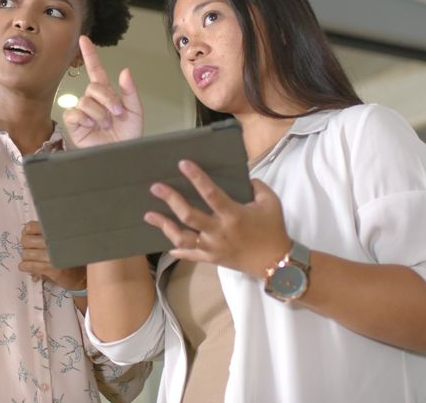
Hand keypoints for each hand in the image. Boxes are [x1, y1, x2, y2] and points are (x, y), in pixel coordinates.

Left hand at [18, 221, 85, 290]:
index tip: (27, 237)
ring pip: (27, 254)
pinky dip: (25, 266)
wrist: (81, 275)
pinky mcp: (53, 268)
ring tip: (30, 260)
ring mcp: (55, 255)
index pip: (31, 226)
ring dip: (26, 258)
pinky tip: (26, 267)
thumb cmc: (69, 256)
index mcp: (56, 231)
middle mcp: (56, 241)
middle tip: (30, 251)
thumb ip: (43, 235)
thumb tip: (24, 234)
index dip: (26, 232)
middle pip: (26, 241)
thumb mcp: (59, 242)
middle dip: (25, 247)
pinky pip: (30, 265)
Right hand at [62, 35, 143, 147]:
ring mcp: (82, 112)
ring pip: (85, 101)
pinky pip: (74, 113)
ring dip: (100, 113)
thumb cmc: (129, 135)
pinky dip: (85, 118)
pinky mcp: (74, 125)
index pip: (96, 70)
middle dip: (108, 99)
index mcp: (107, 94)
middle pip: (93, 87)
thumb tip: (124, 71)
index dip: (90, 55)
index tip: (84, 39)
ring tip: (107, 125)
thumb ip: (130, 91)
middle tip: (118, 113)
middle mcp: (93, 101)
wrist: (123, 154)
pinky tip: (92, 125)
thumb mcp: (135, 111)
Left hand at [143, 160, 290, 278]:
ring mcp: (213, 247)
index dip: (196, 178)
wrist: (276, 262)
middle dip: (171, 200)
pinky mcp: (212, 259)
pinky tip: (167, 245)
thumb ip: (256, 186)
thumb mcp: (270, 202)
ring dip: (164, 225)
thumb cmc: (273, 229)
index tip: (182, 164)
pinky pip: (191, 255)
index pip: (211, 193)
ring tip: (149, 215)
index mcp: (234, 215)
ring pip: (182, 237)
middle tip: (156, 187)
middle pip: (189, 215)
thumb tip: (242, 177)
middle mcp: (219, 231)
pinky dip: (178, 250)